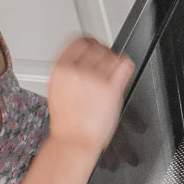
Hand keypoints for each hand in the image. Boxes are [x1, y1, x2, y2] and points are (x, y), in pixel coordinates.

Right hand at [44, 37, 133, 156]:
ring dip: (114, 61)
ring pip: (111, 55)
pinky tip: (123, 70)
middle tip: (106, 61)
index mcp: (60, 68)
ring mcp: (94, 78)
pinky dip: (126, 65)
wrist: (73, 142)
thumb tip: (82, 59)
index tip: (95, 46)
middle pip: (97, 45)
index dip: (90, 42)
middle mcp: (76, 70)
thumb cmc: (66, 122)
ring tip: (112, 73)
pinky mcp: (111, 88)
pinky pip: (124, 65)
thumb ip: (69, 70)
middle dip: (104, 51)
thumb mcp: (57, 89)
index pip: (79, 40)